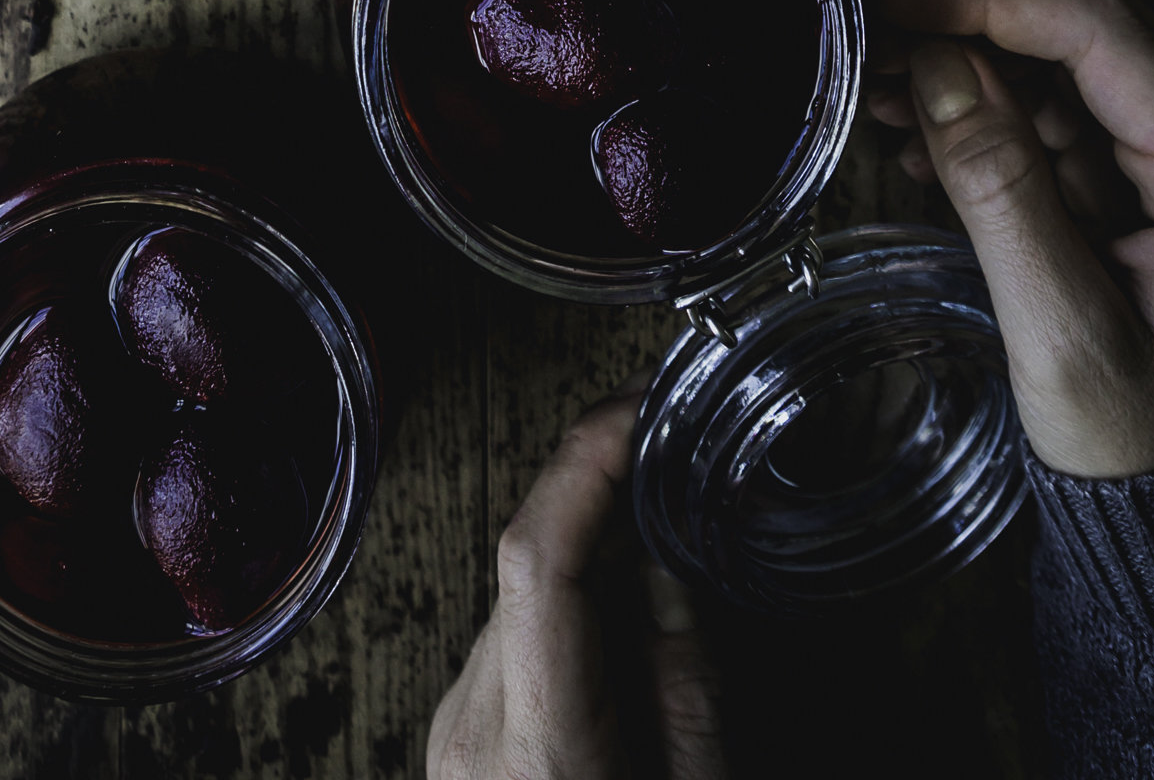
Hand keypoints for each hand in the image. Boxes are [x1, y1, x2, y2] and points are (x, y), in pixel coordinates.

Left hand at [428, 392, 728, 779]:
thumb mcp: (695, 778)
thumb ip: (683, 667)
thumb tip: (666, 550)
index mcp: (538, 744)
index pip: (538, 557)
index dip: (586, 462)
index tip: (636, 410)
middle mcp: (475, 724)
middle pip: (532, 556)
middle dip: (604, 486)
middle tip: (672, 431)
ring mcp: (458, 721)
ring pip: (525, 583)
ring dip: (593, 541)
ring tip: (665, 507)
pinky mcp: (462, 721)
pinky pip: (517, 626)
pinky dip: (572, 594)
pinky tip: (623, 597)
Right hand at [869, 0, 1153, 479]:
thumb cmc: (1137, 444)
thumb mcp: (1058, 333)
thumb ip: (1000, 189)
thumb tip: (936, 60)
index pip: (1107, 29)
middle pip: (1095, 16)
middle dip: (977, 11)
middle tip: (878, 37)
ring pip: (1076, 44)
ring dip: (978, 52)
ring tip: (888, 91)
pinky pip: (1072, 94)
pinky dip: (995, 97)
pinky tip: (929, 135)